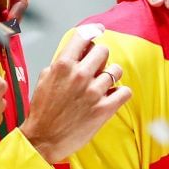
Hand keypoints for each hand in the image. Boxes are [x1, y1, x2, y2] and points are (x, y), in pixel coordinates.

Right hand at [21, 31, 131, 162]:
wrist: (44, 138)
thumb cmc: (43, 110)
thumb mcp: (45, 79)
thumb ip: (61, 63)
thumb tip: (76, 52)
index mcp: (63, 65)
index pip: (84, 37)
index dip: (93, 32)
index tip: (98, 30)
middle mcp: (80, 75)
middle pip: (103, 51)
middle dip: (101, 58)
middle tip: (97, 68)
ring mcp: (94, 92)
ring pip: (117, 70)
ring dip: (112, 76)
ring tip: (104, 84)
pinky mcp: (104, 109)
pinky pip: (125, 92)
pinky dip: (121, 93)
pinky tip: (112, 97)